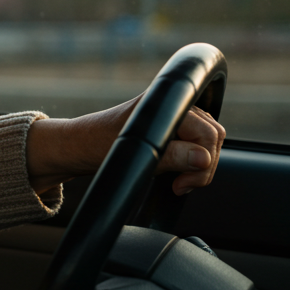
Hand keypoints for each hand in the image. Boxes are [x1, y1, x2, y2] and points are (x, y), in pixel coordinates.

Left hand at [26, 97, 225, 195]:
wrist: (76, 147)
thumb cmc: (95, 144)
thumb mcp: (134, 153)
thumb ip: (170, 156)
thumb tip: (202, 158)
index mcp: (163, 103)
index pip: (208, 132)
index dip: (204, 162)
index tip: (183, 183)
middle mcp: (170, 106)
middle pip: (213, 136)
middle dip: (204, 166)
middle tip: (181, 186)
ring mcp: (170, 117)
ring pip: (207, 142)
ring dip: (198, 166)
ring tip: (178, 182)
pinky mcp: (168, 130)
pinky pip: (195, 145)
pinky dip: (192, 163)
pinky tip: (176, 175)